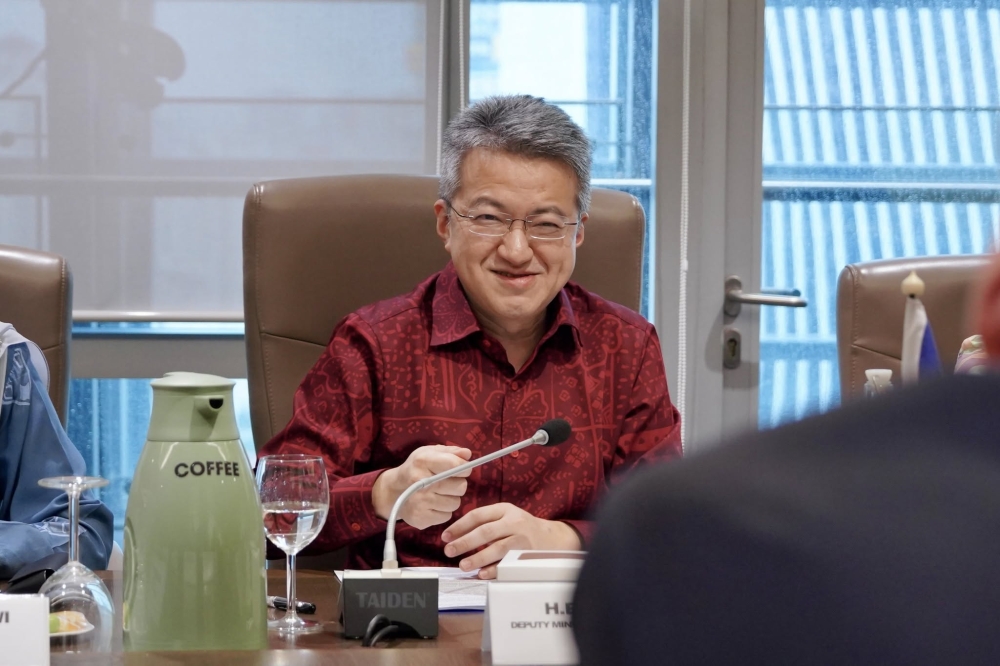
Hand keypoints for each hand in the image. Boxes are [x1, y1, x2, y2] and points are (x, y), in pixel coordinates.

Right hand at [372, 445, 471, 529]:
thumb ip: (451, 452)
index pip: (455, 465)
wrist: (395, 490)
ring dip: (451, 498)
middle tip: (448, 482)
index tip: (462, 470)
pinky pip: (447, 516)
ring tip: (439, 493)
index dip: (464, 468)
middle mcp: (420, 482)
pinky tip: (433, 504)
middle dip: (458, 484)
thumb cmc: (417, 468)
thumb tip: (468, 454)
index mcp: (423, 461)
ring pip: (455, 503)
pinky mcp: (420, 518)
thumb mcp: (431, 453)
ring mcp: (419, 502)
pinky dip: (444, 511)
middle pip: (460, 486)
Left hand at [441, 503, 581, 578]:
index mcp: (505, 510)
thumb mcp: (506, 517)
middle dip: (465, 542)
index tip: (445, 537)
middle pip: (486, 531)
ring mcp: (522, 539)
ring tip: (463, 565)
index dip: (459, 526)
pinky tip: (482, 574)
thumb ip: (485, 522)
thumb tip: (455, 536)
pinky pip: (508, 564)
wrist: (553, 538)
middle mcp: (514, 522)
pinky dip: (494, 569)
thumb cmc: (522, 528)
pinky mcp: (528, 555)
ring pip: (497, 548)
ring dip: (478, 557)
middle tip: (449, 551)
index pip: (478, 515)